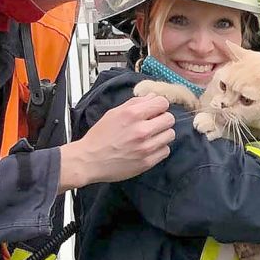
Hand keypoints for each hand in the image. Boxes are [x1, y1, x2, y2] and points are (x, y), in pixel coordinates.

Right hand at [59, 95, 174, 190]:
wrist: (90, 161)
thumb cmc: (99, 137)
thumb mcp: (113, 113)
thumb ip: (135, 103)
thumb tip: (153, 97)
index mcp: (132, 114)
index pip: (162, 103)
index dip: (159, 105)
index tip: (155, 110)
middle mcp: (141, 130)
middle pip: (170, 119)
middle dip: (162, 119)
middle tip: (154, 123)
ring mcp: (145, 147)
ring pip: (170, 134)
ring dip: (162, 134)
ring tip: (151, 136)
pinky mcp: (147, 162)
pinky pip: (165, 150)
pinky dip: (159, 148)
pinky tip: (148, 148)